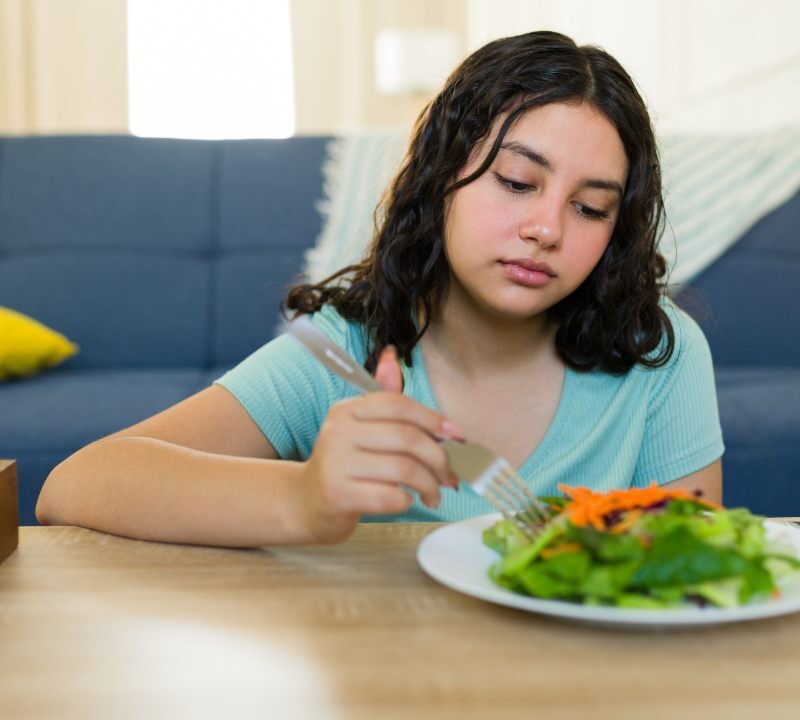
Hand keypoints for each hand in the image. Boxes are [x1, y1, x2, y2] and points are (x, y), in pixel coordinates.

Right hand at [297, 346, 461, 542]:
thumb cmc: (345, 464)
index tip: (456, 436)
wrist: (307, 503)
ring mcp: (336, 464)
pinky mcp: (337, 496)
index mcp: (347, 410)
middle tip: (450, 476)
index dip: (433, 419)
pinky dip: (407, 501)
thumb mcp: (359, 426)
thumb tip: (391, 355)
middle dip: (439, 459)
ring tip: (435, 494)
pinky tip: (407, 501)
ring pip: (403, 469)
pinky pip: (389, 497)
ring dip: (429, 484)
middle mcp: (339, 432)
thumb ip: (382, 397)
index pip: (397, 404)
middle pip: (406, 438)